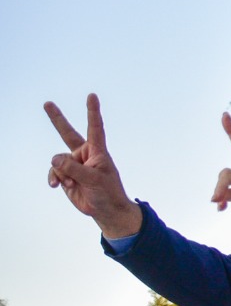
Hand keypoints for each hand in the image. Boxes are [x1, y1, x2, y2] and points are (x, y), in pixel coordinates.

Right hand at [44, 94, 143, 238]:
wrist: (105, 209)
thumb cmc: (107, 192)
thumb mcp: (94, 180)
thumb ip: (74, 169)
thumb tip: (54, 158)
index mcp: (97, 151)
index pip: (95, 127)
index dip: (92, 112)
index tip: (91, 96)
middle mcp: (84, 154)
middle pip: (67, 133)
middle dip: (57, 119)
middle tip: (47, 104)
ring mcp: (74, 164)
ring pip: (57, 162)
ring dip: (62, 174)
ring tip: (72, 184)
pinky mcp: (66, 175)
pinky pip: (54, 172)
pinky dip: (54, 178)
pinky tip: (57, 186)